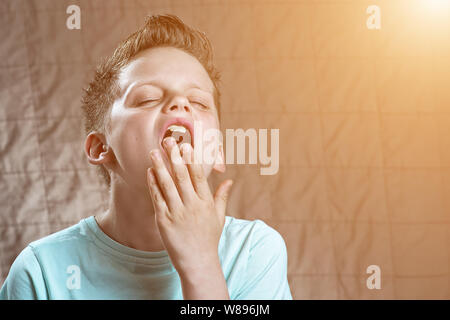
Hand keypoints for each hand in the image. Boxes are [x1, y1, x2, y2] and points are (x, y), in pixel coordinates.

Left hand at [146, 136, 232, 275]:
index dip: (191, 159)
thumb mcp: (219, 217)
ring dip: (160, 167)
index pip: (198, 176)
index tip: (186, 145)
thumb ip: (222, 197)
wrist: (198, 262)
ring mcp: (177, 213)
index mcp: (206, 202)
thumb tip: (230, 180)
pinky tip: (149, 172)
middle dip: (174, 157)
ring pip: (167, 185)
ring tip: (153, 152)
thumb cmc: (209, 239)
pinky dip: (153, 185)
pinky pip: (157, 199)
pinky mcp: (164, 221)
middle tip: (168, 141)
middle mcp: (192, 205)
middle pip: (182, 176)